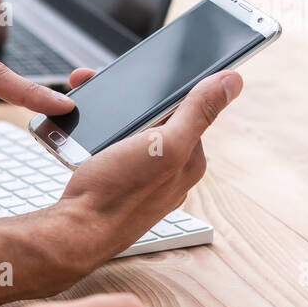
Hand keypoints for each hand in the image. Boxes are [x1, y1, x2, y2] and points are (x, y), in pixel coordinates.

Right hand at [55, 67, 240, 262]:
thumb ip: (198, 112)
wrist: (75, 232)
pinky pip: (114, 151)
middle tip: (104, 86)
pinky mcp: (118, 184)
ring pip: (132, 133)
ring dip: (112, 118)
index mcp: (190, 159)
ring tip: (92, 113)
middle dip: (131, 100)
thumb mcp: (164, 145)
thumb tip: (233, 81)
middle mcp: (170, 171)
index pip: (187, 109)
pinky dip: (100, 138)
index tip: (141, 74)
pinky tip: (87, 139)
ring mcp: (143, 179)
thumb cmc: (116, 193)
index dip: (163, 88)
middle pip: (156, 120)